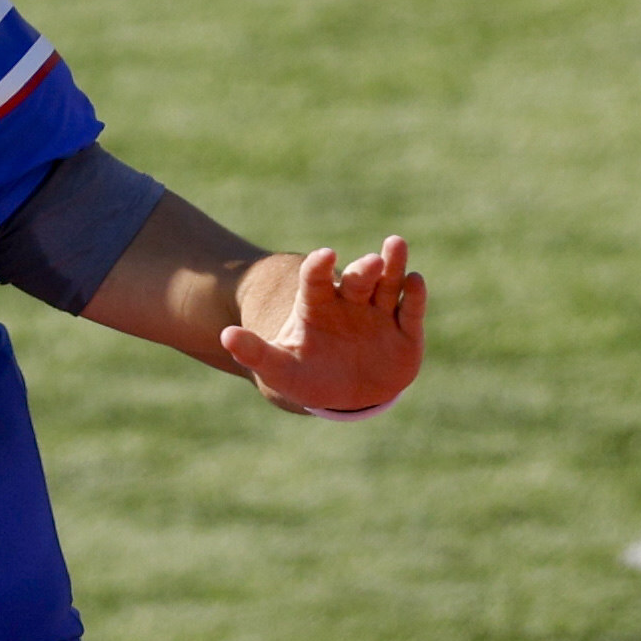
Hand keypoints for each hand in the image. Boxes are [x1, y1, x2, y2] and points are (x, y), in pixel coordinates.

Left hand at [219, 235, 423, 415]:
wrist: (345, 396)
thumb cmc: (308, 377)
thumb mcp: (280, 369)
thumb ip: (256, 353)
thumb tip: (225, 336)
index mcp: (318, 304)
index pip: (316, 279)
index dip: (319, 267)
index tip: (322, 257)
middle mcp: (351, 301)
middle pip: (357, 278)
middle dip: (364, 268)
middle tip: (370, 262)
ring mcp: (380, 313)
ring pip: (388, 283)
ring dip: (393, 265)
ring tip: (395, 244)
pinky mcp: (407, 329)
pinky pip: (412, 309)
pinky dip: (415, 295)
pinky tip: (415, 281)